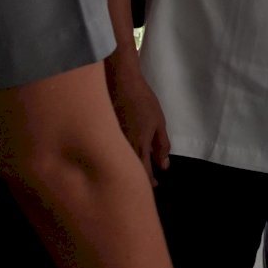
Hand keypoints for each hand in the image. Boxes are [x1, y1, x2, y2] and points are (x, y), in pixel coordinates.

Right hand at [107, 65, 170, 184]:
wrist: (118, 81)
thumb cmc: (142, 101)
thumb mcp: (159, 122)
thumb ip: (162, 145)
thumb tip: (164, 166)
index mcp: (137, 146)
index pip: (143, 172)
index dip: (149, 181)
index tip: (155, 185)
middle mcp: (121, 149)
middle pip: (129, 170)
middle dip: (138, 178)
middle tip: (147, 182)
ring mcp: (110, 142)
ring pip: (119, 162)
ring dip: (129, 167)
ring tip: (137, 170)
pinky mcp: (103, 135)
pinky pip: (112, 151)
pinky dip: (119, 156)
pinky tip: (124, 154)